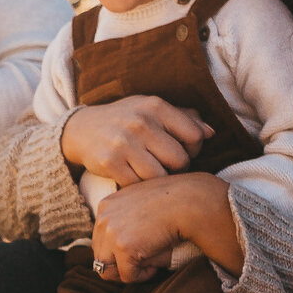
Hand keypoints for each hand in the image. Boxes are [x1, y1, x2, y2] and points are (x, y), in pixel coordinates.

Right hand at [60, 96, 213, 186]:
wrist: (81, 129)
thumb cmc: (126, 119)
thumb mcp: (152, 110)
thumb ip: (183, 119)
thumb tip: (211, 133)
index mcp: (156, 106)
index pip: (195, 136)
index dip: (193, 149)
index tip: (180, 150)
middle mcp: (141, 122)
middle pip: (180, 160)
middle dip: (176, 168)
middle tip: (164, 165)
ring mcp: (124, 143)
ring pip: (160, 177)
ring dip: (157, 180)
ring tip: (149, 171)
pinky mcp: (110, 163)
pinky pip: (137, 185)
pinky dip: (138, 186)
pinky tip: (132, 176)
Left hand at [93, 172, 241, 279]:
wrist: (190, 201)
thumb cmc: (173, 205)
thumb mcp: (142, 209)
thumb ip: (124, 226)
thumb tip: (109, 261)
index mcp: (107, 206)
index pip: (100, 240)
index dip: (120, 252)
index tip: (143, 248)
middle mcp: (103, 217)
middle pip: (100, 256)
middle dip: (122, 263)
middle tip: (146, 260)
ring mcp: (110, 232)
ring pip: (107, 269)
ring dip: (129, 271)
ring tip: (150, 264)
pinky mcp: (122, 246)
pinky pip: (127, 276)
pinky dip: (143, 275)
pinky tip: (156, 264)